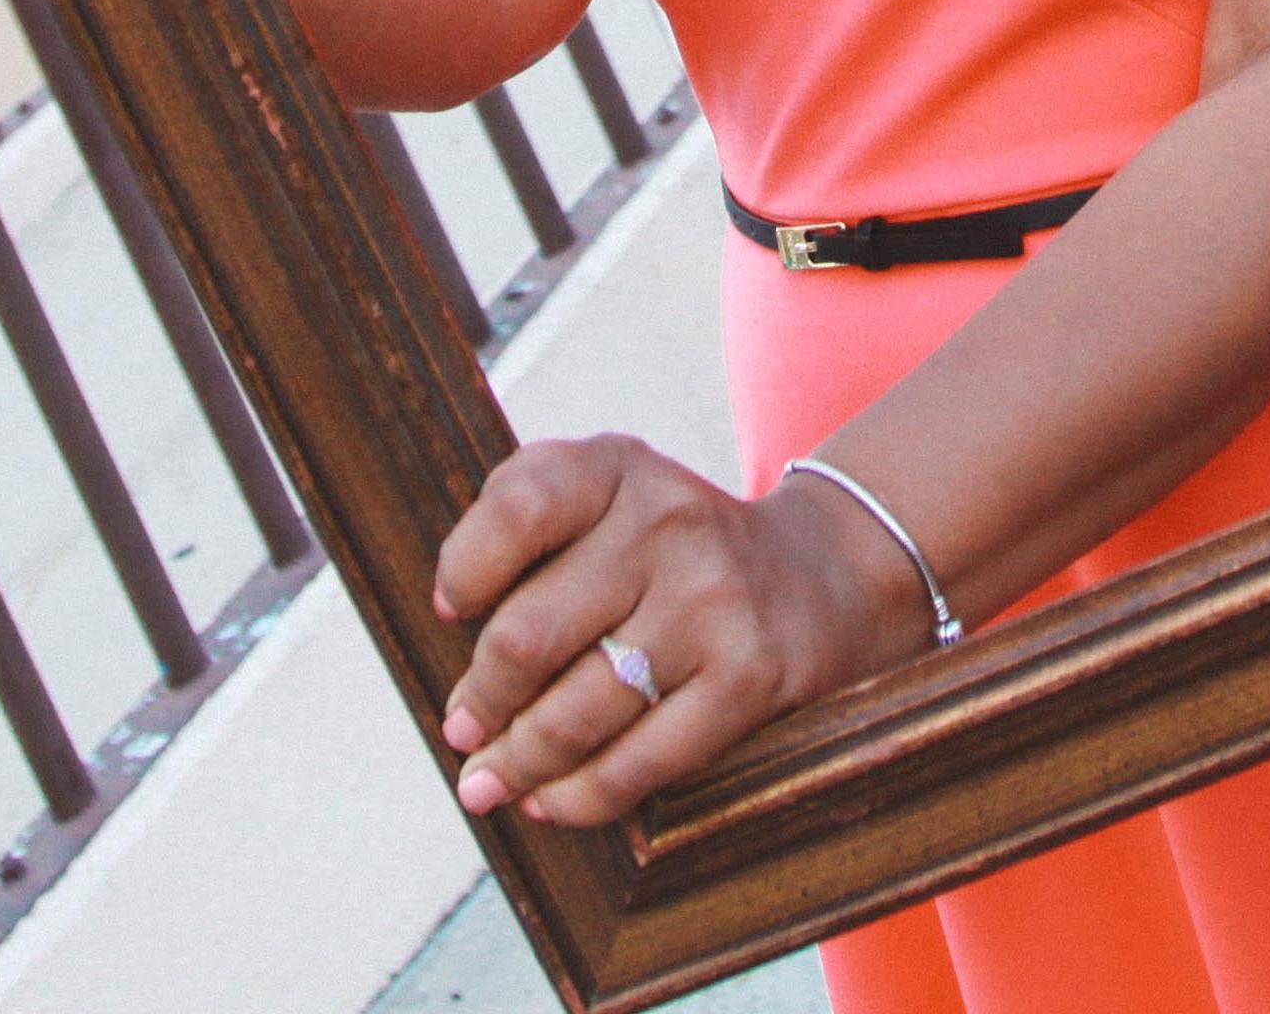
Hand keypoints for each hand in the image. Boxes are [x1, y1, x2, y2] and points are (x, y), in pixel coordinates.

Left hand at [435, 433, 933, 825]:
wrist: (820, 574)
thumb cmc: (670, 548)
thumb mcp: (609, 496)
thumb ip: (523, 524)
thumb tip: (450, 625)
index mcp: (623, 468)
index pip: (521, 506)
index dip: (466, 569)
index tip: (453, 612)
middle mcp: (670, 521)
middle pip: (528, 636)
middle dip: (480, 703)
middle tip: (463, 731)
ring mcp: (713, 600)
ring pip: (575, 714)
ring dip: (517, 762)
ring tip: (491, 781)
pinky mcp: (748, 676)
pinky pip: (638, 763)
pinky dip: (579, 797)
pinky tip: (552, 801)